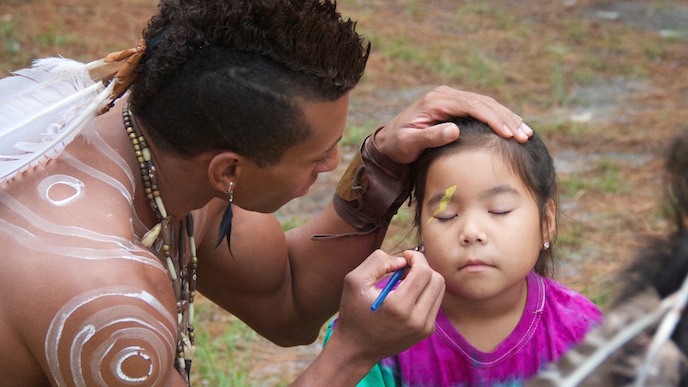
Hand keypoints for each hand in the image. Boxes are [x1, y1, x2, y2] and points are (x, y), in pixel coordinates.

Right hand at [331, 249, 444, 362]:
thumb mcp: (355, 280)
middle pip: (437, 280)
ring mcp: (424, 328)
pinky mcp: (426, 332)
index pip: (424, 272)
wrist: (355, 349)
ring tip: (404, 282)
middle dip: (423, 267)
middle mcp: (417, 320)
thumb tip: (403, 261)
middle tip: (405, 268)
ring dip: (425, 280)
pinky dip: (423, 293)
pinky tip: (406, 296)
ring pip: (439, 291)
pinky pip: (434, 303)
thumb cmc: (353, 313)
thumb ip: (378, 261)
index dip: (417, 258)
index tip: (405, 256)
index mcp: (399, 306)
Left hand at [374, 85, 532, 163]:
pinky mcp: (456, 106)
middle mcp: (446, 96)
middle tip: (524, 135)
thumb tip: (455, 130)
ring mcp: (452, 99)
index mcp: (436, 102)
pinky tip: (514, 128)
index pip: (471, 105)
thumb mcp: (410, 142)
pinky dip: (500, 118)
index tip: (508, 133)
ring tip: (526, 133)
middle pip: (484, 103)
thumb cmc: (398, 144)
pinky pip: (482, 109)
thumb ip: (431, 137)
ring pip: (487, 104)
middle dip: (506, 119)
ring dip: (507, 118)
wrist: (389, 141)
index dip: (492, 119)